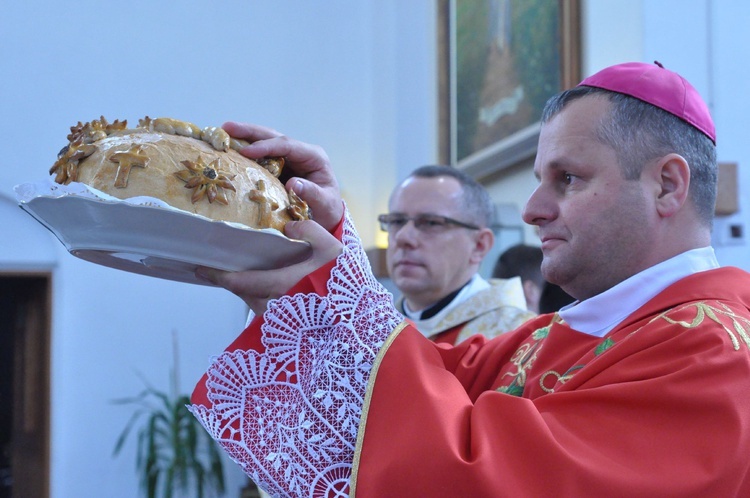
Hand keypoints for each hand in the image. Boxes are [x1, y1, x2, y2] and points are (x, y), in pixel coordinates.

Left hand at [195, 219, 342, 314]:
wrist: (362, 320)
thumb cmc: (347, 284)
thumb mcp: (334, 249)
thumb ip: (312, 232)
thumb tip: (291, 226)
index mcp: (284, 286)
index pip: (241, 283)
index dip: (218, 276)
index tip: (200, 268)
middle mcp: (280, 306)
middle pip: (245, 295)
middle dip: (230, 283)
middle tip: (216, 269)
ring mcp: (286, 318)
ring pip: (256, 304)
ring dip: (246, 291)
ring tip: (240, 276)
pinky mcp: (293, 324)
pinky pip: (268, 310)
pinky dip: (261, 298)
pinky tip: (267, 287)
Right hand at [222, 122, 343, 230]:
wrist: (327, 216)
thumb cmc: (327, 209)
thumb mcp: (324, 204)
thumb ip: (311, 194)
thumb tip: (292, 183)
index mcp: (313, 156)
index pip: (287, 145)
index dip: (266, 146)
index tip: (247, 151)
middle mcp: (300, 152)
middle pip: (273, 137)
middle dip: (249, 132)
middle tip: (226, 127)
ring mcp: (288, 158)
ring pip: (265, 142)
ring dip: (244, 137)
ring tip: (223, 132)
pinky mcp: (279, 166)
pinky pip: (261, 156)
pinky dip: (245, 152)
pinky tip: (229, 150)